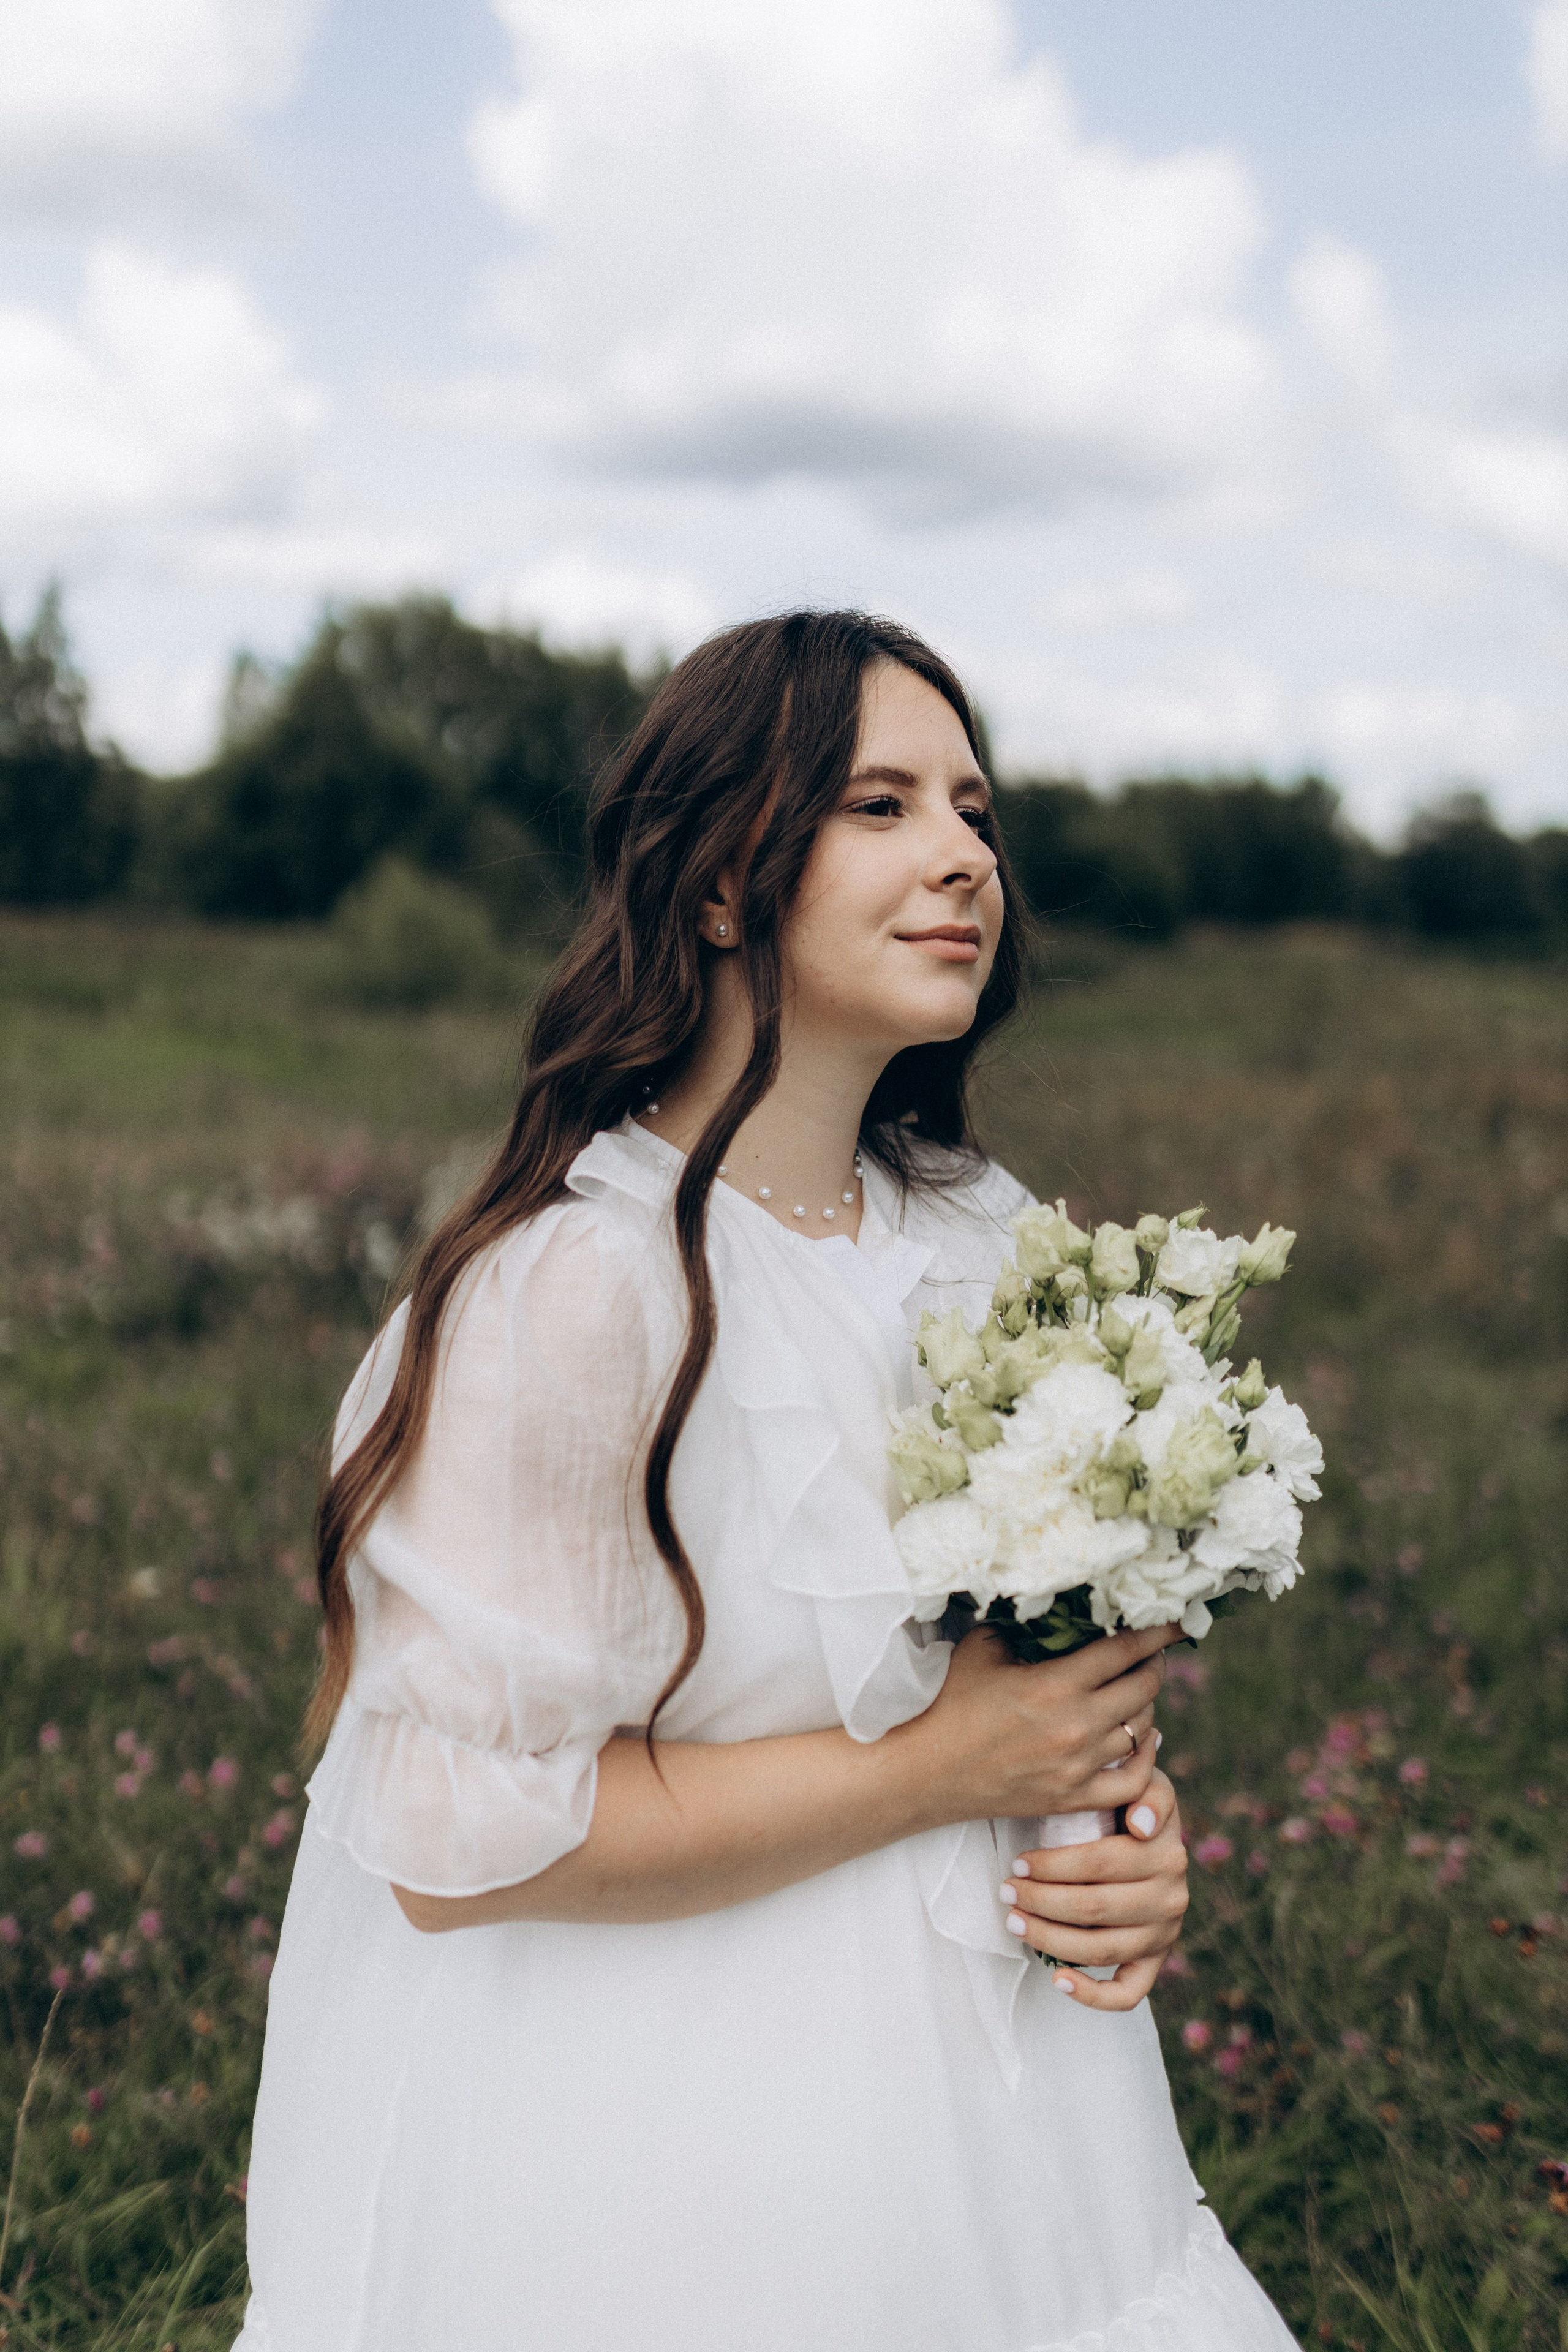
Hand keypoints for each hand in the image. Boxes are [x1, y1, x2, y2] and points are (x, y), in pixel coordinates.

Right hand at [915, 1619, 1180, 1827]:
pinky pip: (1134, 1781)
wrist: (931, 1771)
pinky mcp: (1074, 1798)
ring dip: (1146, 1705)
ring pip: (1142, 1730)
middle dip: (1156, 1664)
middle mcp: (1076, 1726)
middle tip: (1153, 1652)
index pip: (1125, 1650)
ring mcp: (1079, 1766)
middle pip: (1144, 1688)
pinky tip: (1142, 1741)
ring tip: (1138, 1690)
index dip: (1158, 1632)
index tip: (1178, 1621)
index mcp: (1056, 1684)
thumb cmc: (953, 1703)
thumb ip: (1023, 1626)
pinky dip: (1147, 1759)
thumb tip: (1057, 1606)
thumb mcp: (983, 1648)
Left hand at [998, 1768, 1187, 2011]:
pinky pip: (1129, 1993)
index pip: (1099, 1864)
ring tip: (1013, 1921)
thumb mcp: (1143, 1782)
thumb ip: (1149, 1791)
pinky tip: (1059, 1980)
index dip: (1053, 1866)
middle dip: (1040, 1900)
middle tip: (1005, 1890)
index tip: (1017, 1863)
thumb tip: (1142, 1826)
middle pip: (1094, 1908)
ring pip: (1101, 1950)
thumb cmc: (1130, 1803)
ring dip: (1049, 1939)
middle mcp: (1171, 1899)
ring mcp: (1164, 1934)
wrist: (1148, 1833)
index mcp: (1167, 1854)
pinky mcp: (1155, 1961)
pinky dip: (1093, 1995)